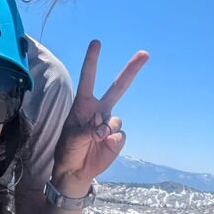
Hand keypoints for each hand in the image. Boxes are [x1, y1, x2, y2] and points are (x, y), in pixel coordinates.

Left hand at [52, 40, 148, 197]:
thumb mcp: (72, 138)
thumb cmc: (68, 150)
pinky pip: (119, 136)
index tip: (97, 43)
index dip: (92, 61)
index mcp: (83, 105)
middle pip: (118, 87)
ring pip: (116, 120)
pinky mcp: (117, 138)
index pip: (88, 79)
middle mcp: (99, 110)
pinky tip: (102, 147)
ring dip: (105, 130)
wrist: (75, 170)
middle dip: (131, 70)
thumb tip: (106, 129)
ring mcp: (110, 123)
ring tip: (92, 141)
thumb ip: (88, 130)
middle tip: (144, 53)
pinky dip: (112, 142)